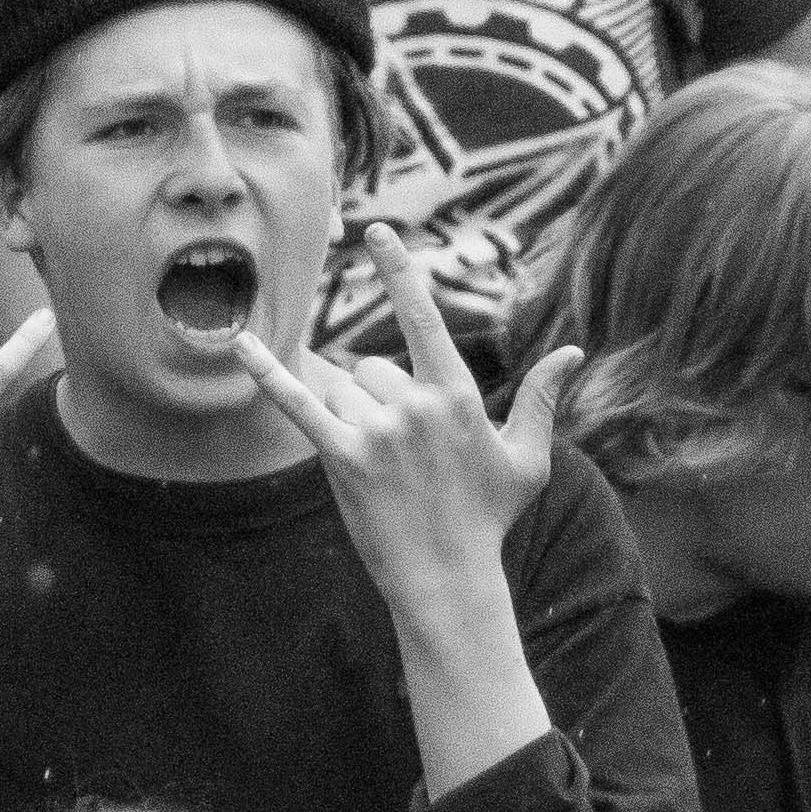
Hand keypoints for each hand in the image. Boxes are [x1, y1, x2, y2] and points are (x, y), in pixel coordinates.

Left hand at [228, 227, 575, 614]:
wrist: (448, 578)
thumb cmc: (488, 518)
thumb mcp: (527, 459)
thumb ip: (539, 398)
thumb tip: (572, 352)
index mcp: (457, 395)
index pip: (422, 317)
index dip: (399, 271)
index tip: (376, 233)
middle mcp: (417, 404)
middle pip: (372, 369)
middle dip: (378, 403)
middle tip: (402, 459)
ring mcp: (378, 430)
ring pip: (342, 391)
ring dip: (352, 420)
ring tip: (381, 471)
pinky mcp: (342, 457)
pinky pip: (296, 403)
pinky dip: (266, 373)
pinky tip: (238, 344)